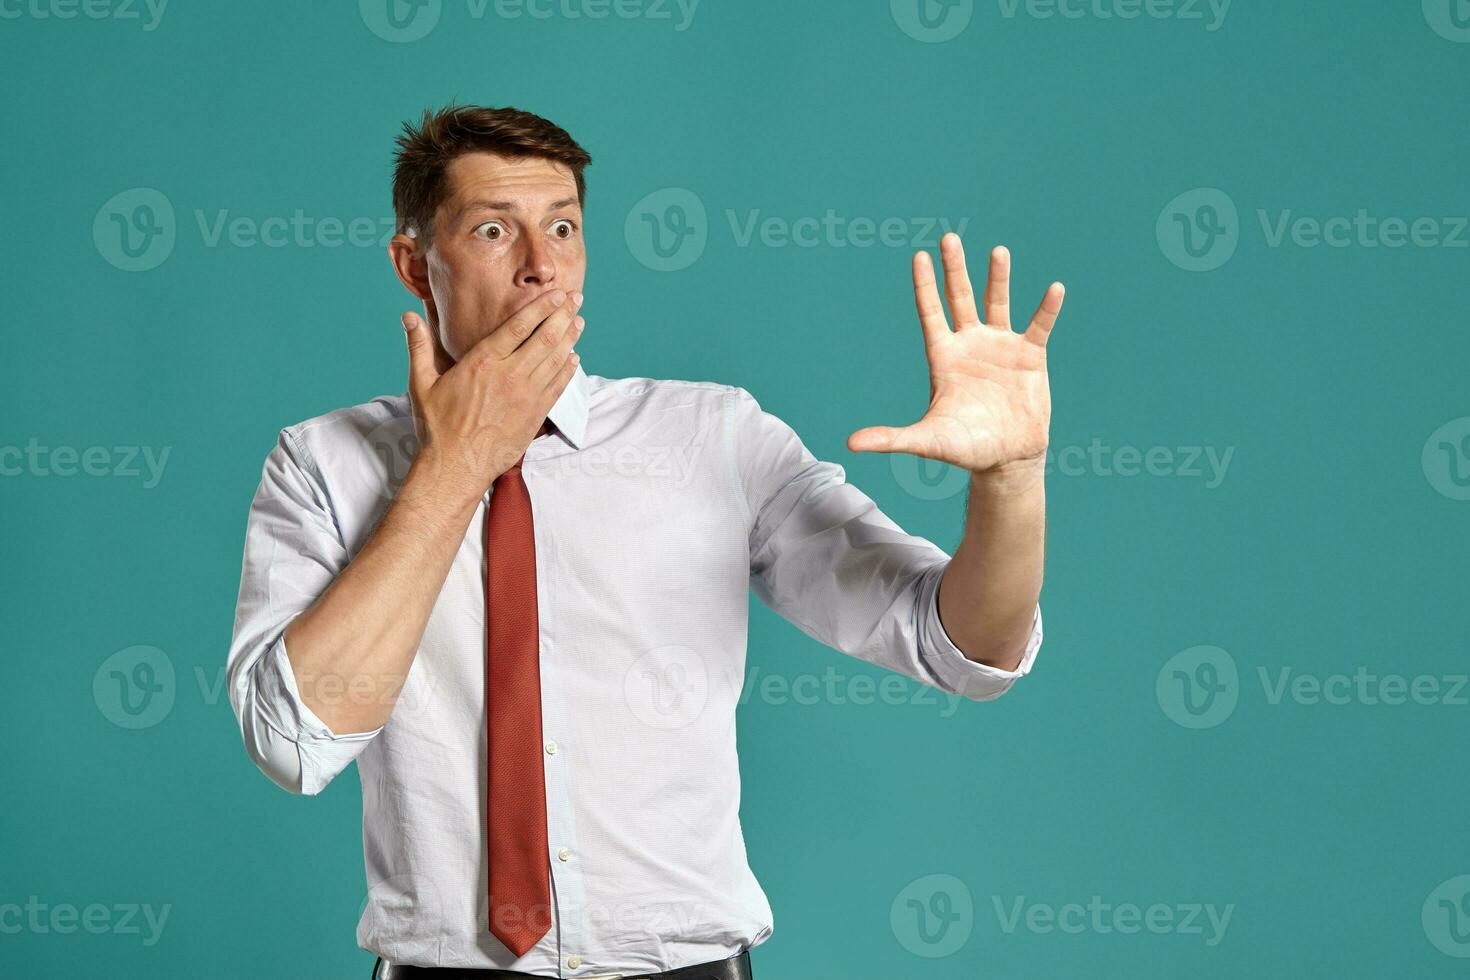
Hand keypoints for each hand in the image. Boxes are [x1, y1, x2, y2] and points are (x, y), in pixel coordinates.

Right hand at [401, 289, 583, 497]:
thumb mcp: (421, 383)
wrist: (455, 468)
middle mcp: (509, 376)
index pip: (520, 325)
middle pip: (545, 337)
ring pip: (556, 359)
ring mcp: (525, 396)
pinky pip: (558, 387)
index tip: (557, 293)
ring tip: (579, 321)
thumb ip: (419, 346)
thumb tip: (408, 316)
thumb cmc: (436, 427)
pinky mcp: (534, 416)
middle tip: (577, 299)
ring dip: (570, 338)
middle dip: (564, 315)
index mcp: (482, 362)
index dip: (542, 306)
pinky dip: (568, 370)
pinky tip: (574, 358)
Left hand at [846, 233, 1063, 474]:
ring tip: (998, 250)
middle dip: (955, 269)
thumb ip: (892, 438)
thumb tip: (850, 444)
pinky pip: (1039, 326)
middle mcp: (970, 344)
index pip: (931, 313)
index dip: (925, 286)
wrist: (1006, 459)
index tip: (919, 256)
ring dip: (998, 278)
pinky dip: (1046, 309)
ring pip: (997, 303)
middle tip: (949, 238)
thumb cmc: (965, 448)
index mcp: (944, 357)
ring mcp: (1000, 347)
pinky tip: (1054, 289)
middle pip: (960, 298)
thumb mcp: (927, 440)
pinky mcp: (1030, 356)